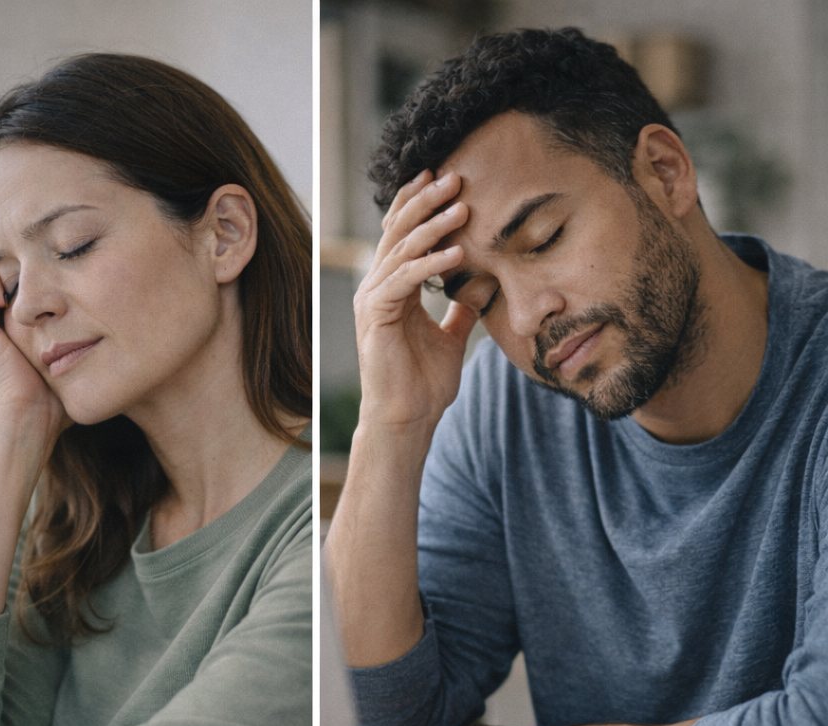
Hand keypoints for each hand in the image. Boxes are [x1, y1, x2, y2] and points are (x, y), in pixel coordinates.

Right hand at [0, 255, 67, 440]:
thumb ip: (68, 335)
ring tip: (21, 295)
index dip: (32, 277)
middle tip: (38, 286)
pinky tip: (7, 298)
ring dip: (5, 272)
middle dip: (20, 271)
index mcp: (6, 328)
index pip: (15, 283)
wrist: (28, 412)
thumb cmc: (53, 394)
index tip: (51, 289)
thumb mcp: (64, 355)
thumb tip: (93, 314)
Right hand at [353, 170, 479, 433]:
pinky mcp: (374, 316)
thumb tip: (483, 285)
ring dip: (433, 225)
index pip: (403, 233)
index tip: (449, 178)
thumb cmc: (424, 386)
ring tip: (463, 206)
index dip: (421, 204)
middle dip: (427, 201)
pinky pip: (404, 279)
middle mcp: (376, 288)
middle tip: (456, 176)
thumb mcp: (452, 337)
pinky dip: (430, 263)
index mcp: (391, 288)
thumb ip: (461, 309)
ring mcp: (371, 300)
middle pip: (398, 230)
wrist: (407, 420)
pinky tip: (458, 252)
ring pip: (400, 249)